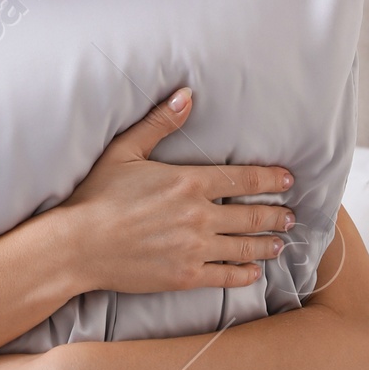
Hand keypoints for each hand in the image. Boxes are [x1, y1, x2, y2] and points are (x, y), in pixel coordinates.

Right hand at [58, 89, 294, 296]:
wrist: (76, 246)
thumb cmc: (96, 196)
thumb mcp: (125, 151)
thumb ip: (159, 123)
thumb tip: (186, 94)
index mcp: (188, 182)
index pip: (243, 178)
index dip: (271, 179)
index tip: (289, 180)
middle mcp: (199, 215)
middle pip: (251, 214)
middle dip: (276, 214)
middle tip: (292, 214)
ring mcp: (194, 248)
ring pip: (244, 247)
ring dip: (267, 244)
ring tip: (280, 242)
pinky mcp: (185, 275)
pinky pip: (226, 275)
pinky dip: (245, 274)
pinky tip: (254, 272)